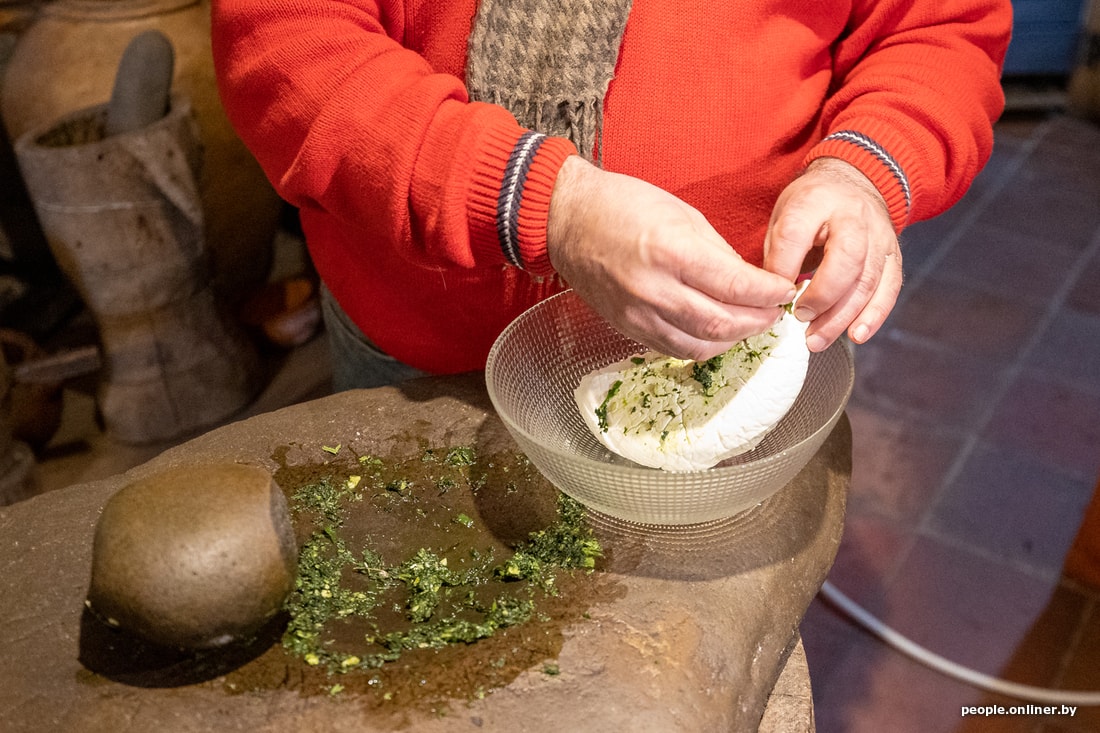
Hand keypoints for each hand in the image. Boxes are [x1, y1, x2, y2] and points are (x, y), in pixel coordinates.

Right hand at [547, 156, 796, 360]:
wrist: (568, 221)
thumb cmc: (622, 206)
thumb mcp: (681, 213)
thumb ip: (717, 252)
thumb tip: (747, 281)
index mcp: (671, 251)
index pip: (735, 286)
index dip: (769, 294)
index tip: (785, 291)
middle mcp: (654, 289)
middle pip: (722, 324)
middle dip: (758, 321)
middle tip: (775, 313)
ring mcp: (638, 314)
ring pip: (700, 346)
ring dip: (733, 340)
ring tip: (749, 325)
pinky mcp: (627, 327)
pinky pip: (673, 350)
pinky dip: (702, 347)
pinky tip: (716, 335)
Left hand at [763, 157, 902, 351]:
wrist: (854, 183)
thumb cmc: (811, 208)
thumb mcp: (784, 216)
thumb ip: (777, 253)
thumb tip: (772, 297)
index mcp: (815, 201)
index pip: (795, 234)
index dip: (782, 268)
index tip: (773, 295)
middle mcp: (853, 216)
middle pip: (845, 259)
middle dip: (821, 296)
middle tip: (800, 318)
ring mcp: (879, 236)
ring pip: (867, 280)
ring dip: (842, 316)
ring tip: (817, 340)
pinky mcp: (893, 255)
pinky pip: (889, 288)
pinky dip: (874, 315)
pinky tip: (856, 335)